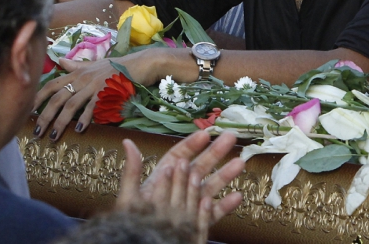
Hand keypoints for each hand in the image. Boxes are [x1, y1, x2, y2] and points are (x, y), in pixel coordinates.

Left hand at [33, 49, 161, 139]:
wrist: (139, 64)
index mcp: (76, 73)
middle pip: (57, 98)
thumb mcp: (92, 63)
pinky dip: (84, 118)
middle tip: (36, 132)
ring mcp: (93, 85)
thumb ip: (74, 65)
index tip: (26, 111)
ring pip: (71, 105)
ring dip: (60, 122)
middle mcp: (81, 79)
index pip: (51, 85)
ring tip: (53, 136)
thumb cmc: (117, 66)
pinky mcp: (106, 92)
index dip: (37, 98)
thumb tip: (59, 61)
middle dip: (44, 116)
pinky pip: (92, 106)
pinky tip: (79, 129)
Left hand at [117, 131, 243, 240]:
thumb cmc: (133, 221)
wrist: (141, 242)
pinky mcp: (197, 223)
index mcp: (164, 178)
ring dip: (225, 175)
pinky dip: (225, 206)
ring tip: (240, 163)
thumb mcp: (131, 195)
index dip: (193, 145)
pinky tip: (237, 196)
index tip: (206, 134)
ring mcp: (190, 205)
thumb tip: (128, 143)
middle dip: (216, 152)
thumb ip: (132, 170)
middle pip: (200, 166)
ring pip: (210, 187)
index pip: (180, 155)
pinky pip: (213, 214)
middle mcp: (180, 188)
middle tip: (230, 138)